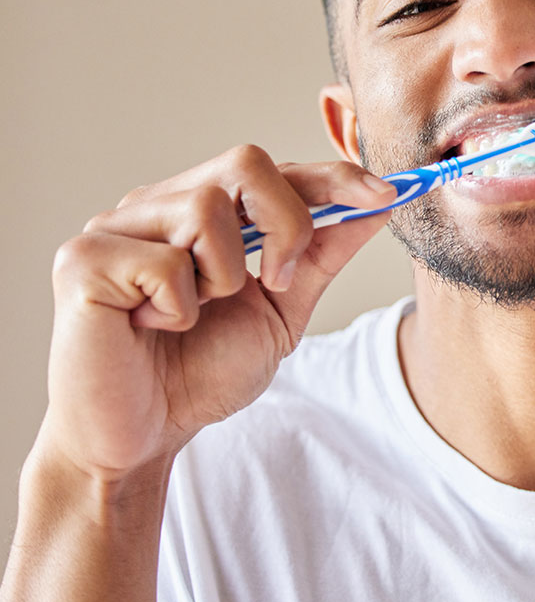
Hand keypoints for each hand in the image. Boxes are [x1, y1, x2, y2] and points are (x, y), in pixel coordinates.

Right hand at [39, 145, 394, 481]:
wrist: (139, 439)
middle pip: (245, 162)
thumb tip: (376, 206)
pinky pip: (165, 261)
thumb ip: (320, 255)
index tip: (384, 195)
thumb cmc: (199, 372)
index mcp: (201, 211)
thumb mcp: (280, 310)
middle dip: (287, 223)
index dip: (333, 177)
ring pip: (207, 207)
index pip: (275, 170)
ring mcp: (115, 226)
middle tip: (275, 283)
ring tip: (193, 315)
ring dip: (223, 277)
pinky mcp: (83, 260)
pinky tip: (153, 327)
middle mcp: (157, 205)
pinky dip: (179, 307)